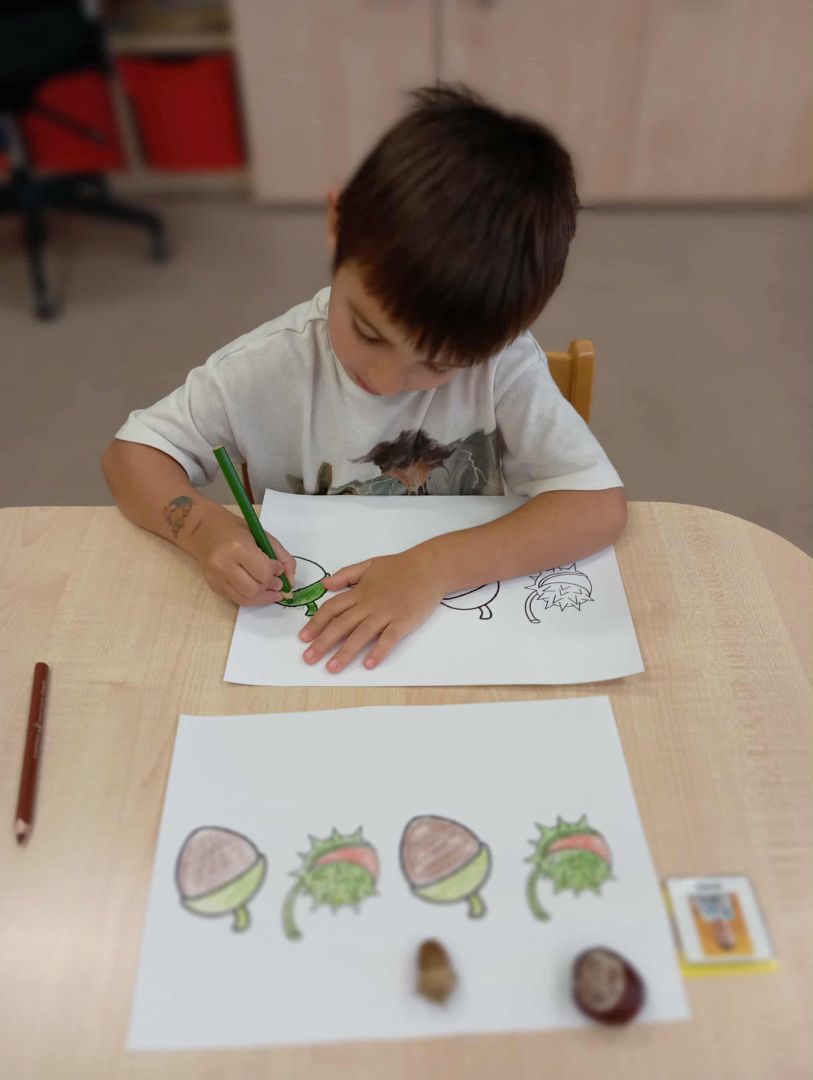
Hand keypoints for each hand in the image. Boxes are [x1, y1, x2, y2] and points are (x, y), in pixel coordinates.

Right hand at [191, 509, 295, 606]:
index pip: (263, 573)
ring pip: (246, 599)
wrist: (203, 529)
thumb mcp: (263, 535)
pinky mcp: (213, 586)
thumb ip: (282, 557)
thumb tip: (291, 582)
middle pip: (254, 589)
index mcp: (238, 547)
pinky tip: (257, 589)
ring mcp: (216, 577)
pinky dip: (251, 597)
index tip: (278, 568)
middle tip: (277, 582)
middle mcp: (224, 565)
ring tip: (271, 589)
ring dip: (263, 597)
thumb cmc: (236, 529)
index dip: (276, 574)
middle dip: (270, 588)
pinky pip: (237, 599)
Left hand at [299, 549, 445, 672]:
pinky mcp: (403, 621)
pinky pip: (389, 638)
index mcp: (359, 592)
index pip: (332, 609)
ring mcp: (386, 613)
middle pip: (341, 625)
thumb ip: (346, 575)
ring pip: (361, 634)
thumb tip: (324, 585)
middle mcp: (369, 604)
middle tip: (308, 659)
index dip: (315, 624)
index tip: (302, 638)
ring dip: (345, 652)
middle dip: (322, 643)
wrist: (430, 567)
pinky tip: (368, 664)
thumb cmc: (400, 567)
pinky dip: (379, 651)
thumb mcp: (369, 565)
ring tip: (332, 668)